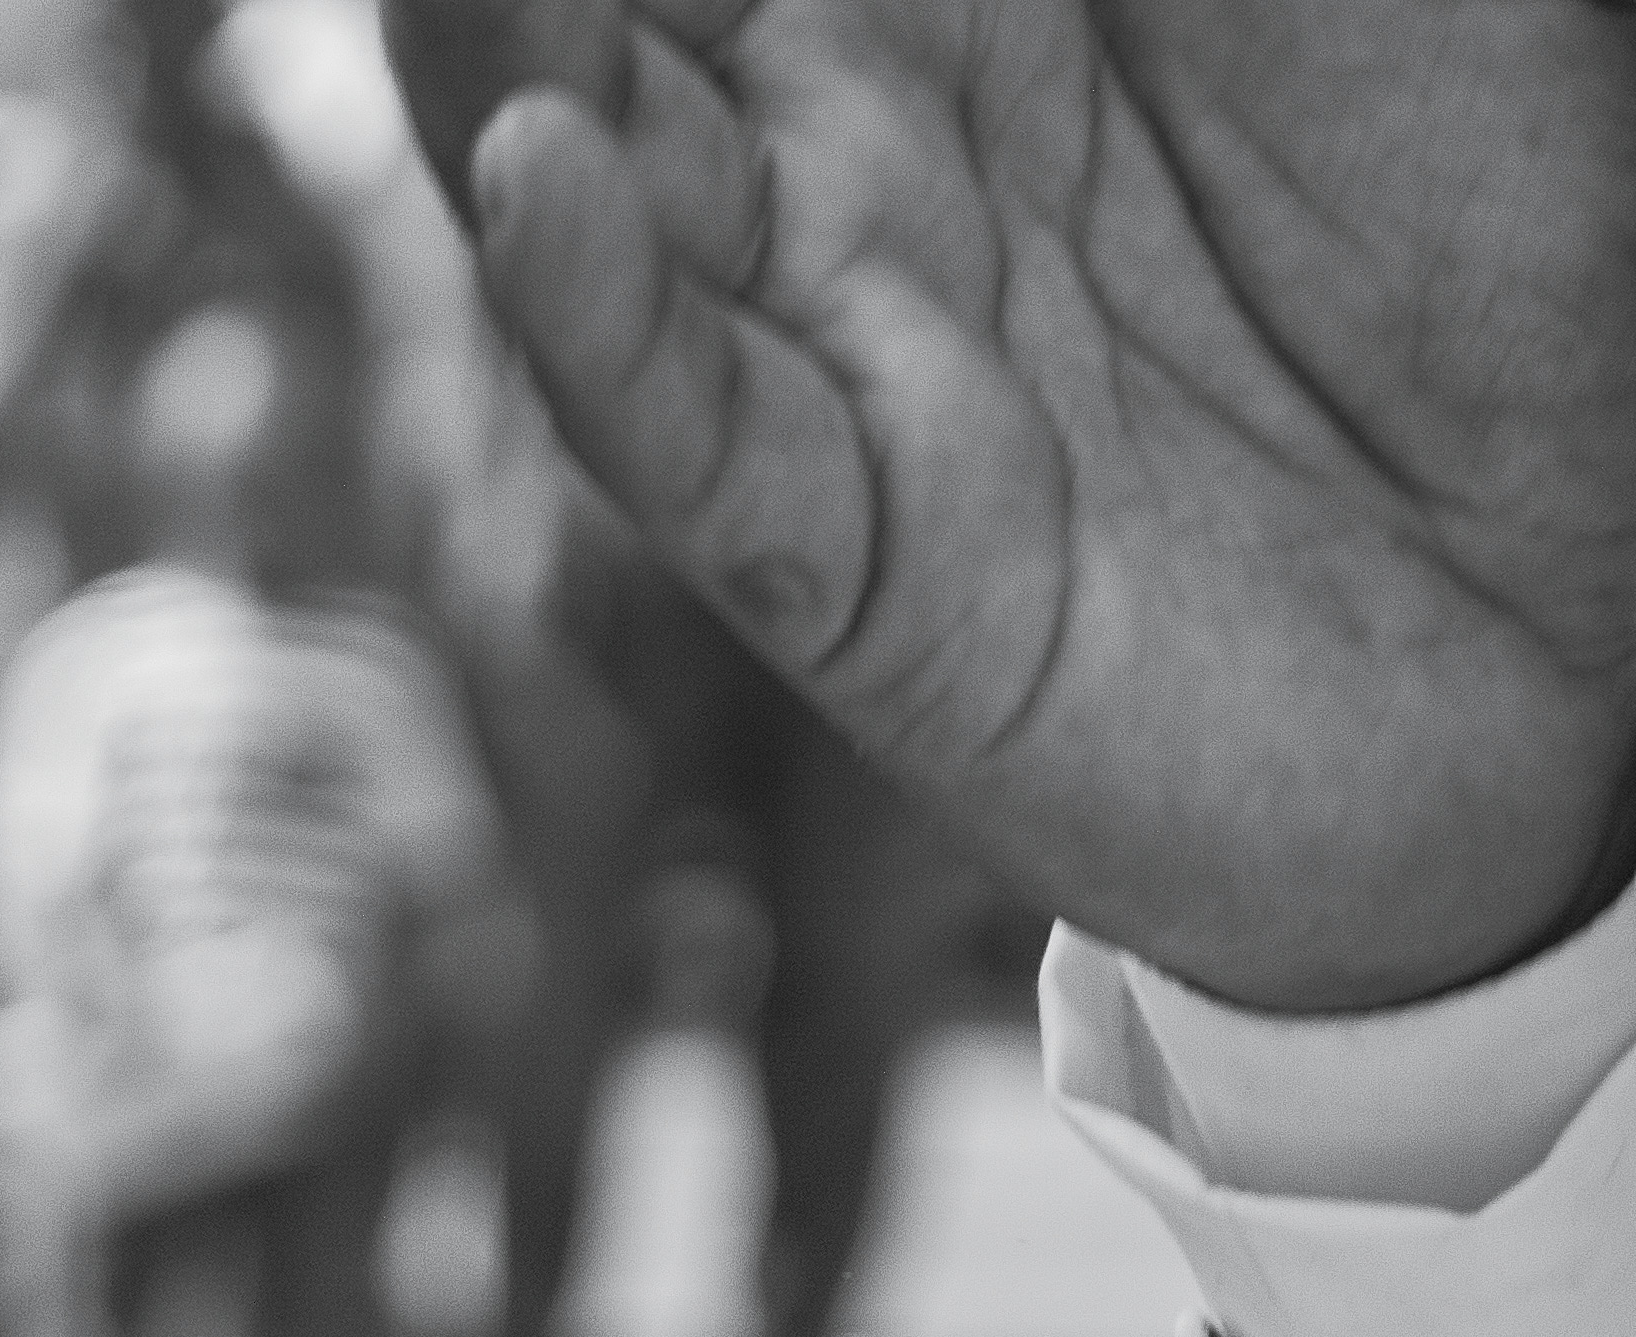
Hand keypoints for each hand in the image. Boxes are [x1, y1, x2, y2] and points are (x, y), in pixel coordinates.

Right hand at [394, 0, 1635, 1008]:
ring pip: (601, 185)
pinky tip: (534, 164)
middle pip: (618, 10)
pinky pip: (691, 435)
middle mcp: (846, 152)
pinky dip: (594, 309)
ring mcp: (835, 350)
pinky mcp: (854, 572)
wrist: (1589, 590)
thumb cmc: (1495, 227)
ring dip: (498, 51)